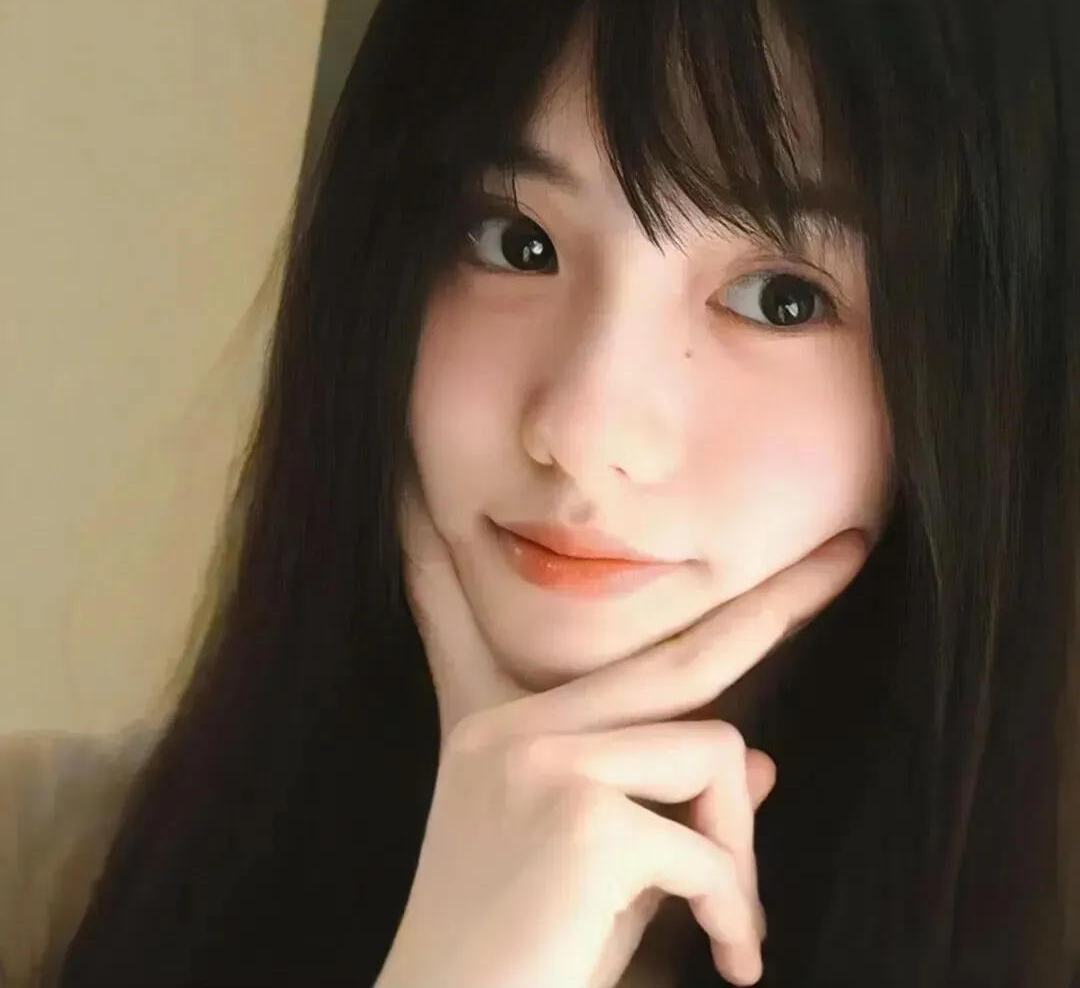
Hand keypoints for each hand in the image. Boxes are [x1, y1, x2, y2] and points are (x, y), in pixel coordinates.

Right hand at [377, 489, 866, 987]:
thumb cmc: (523, 959)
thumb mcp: (594, 869)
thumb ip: (658, 802)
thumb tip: (761, 765)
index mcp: (492, 728)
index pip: (469, 622)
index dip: (441, 566)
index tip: (409, 506)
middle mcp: (509, 726)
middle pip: (676, 652)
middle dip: (777, 603)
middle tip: (849, 554)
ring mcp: (541, 760)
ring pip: (713, 749)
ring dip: (739, 851)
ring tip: (728, 930)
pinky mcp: (580, 816)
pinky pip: (710, 842)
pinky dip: (733, 906)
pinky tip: (721, 960)